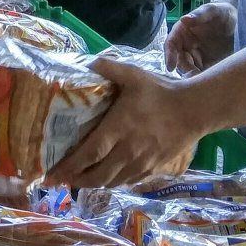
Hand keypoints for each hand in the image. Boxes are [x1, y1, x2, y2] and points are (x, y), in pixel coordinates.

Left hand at [44, 57, 202, 187]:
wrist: (194, 110)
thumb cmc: (161, 92)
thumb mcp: (134, 75)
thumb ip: (109, 68)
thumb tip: (87, 61)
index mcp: (118, 129)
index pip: (88, 154)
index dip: (68, 167)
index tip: (50, 175)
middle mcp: (127, 151)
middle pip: (97, 175)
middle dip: (76, 180)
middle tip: (62, 180)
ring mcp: (141, 163)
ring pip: (112, 182)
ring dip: (94, 184)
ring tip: (80, 180)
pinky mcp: (153, 168)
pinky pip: (129, 182)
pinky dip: (114, 182)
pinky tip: (107, 178)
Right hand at [165, 2, 236, 74]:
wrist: (239, 20)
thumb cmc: (222, 12)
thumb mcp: (212, 10)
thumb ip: (200, 15)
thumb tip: (184, 19)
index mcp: (182, 31)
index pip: (171, 44)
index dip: (169, 55)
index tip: (170, 67)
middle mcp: (187, 44)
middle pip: (179, 60)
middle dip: (184, 69)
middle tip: (193, 76)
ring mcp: (197, 55)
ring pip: (189, 68)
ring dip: (192, 75)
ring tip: (202, 81)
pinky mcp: (207, 62)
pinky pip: (202, 72)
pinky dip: (204, 77)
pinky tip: (210, 80)